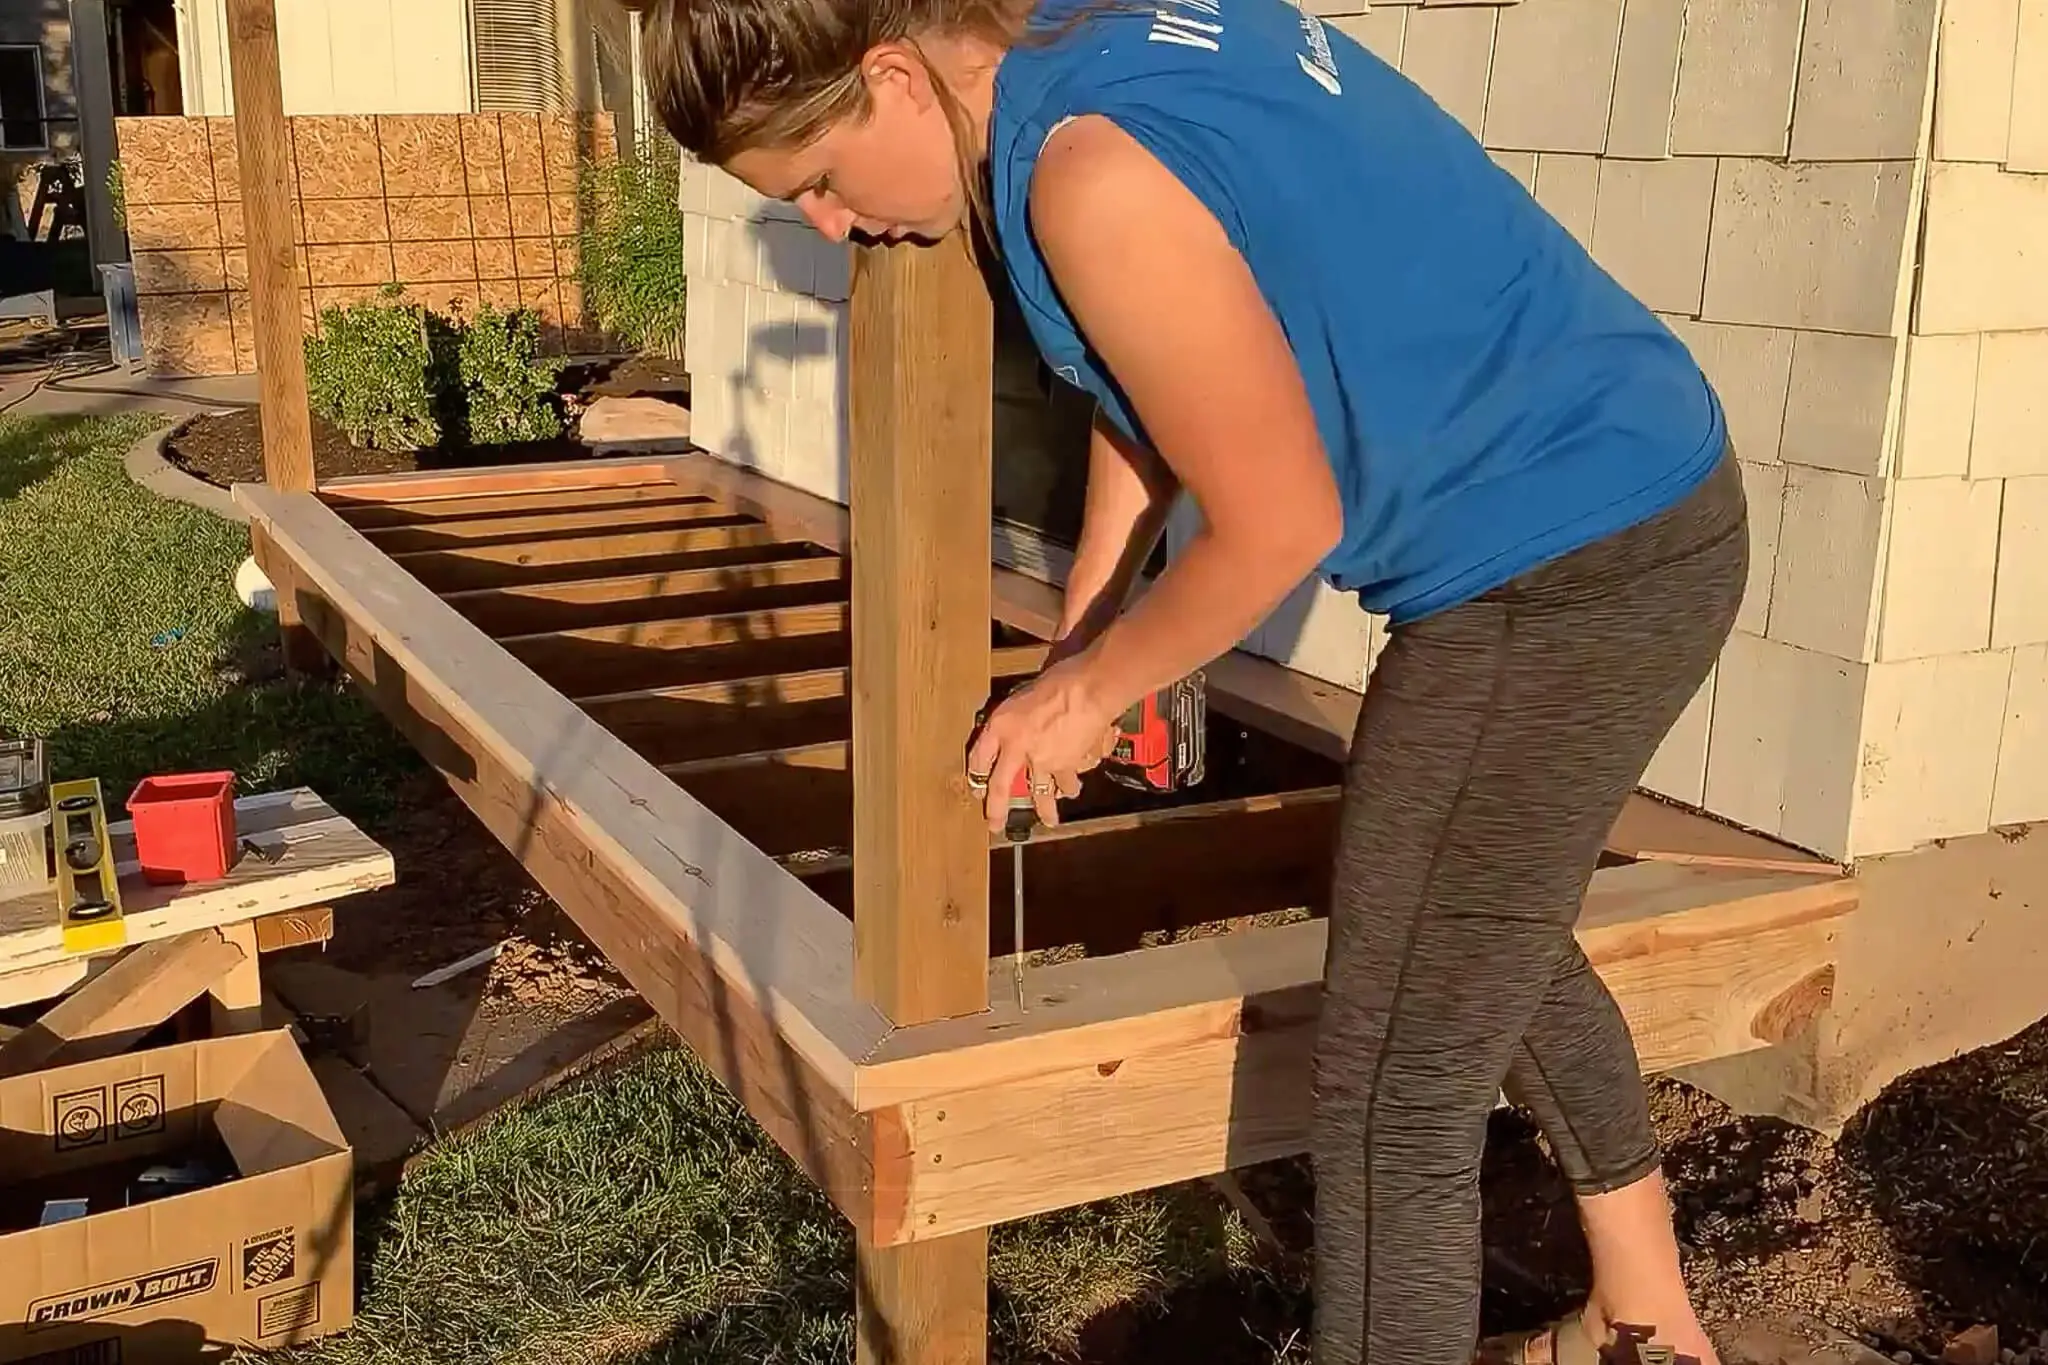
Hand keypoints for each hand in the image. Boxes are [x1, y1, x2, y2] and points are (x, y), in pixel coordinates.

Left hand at [966, 656, 1120, 832]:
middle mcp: (1019, 748)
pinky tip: (1079, 782)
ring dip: (1047, 805)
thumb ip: (1017, 716)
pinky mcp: (1069, 766)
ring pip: (1042, 792)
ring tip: (1051, 814)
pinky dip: (1075, 782)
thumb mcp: (1025, 692)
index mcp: (1004, 726)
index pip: (979, 754)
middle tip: (996, 826)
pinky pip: (1070, 780)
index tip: (975, 785)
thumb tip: (1013, 730)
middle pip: (1002, 787)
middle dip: (998, 810)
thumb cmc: (1061, 681)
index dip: (975, 772)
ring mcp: (1045, 761)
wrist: (1090, 690)